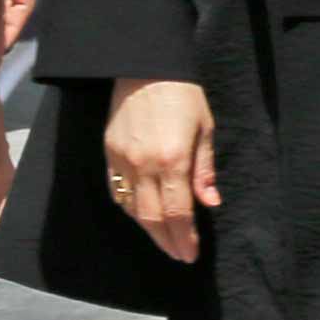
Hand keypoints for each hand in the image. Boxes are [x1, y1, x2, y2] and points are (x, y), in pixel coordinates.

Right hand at [100, 79, 219, 264]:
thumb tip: (210, 203)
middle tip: (179, 255)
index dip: (184, 237)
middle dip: (167, 242)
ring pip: (132, 209)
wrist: (144, 64)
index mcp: (173, 159)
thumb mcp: (204, 127)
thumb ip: (204, 169)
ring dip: (149, 229)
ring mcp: (123, 160)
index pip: (177, 212)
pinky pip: (116, 191)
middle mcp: (144, 165)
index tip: (191, 253)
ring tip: (164, 239)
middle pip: (153, 218)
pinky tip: (141, 215)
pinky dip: (129, 209)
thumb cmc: (182, 93)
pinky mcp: (109, 153)